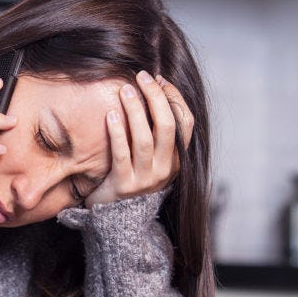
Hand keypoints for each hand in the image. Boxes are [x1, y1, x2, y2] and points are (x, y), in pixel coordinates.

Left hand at [84, 70, 194, 206]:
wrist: (115, 220)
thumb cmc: (131, 179)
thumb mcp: (152, 160)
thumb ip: (156, 134)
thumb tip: (154, 91)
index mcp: (177, 160)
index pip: (185, 123)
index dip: (174, 98)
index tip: (159, 79)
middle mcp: (165, 169)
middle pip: (167, 126)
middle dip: (156, 97)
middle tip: (142, 76)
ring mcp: (145, 178)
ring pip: (145, 138)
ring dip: (136, 111)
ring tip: (125, 89)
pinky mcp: (123, 185)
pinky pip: (121, 154)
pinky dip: (117, 132)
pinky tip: (111, 114)